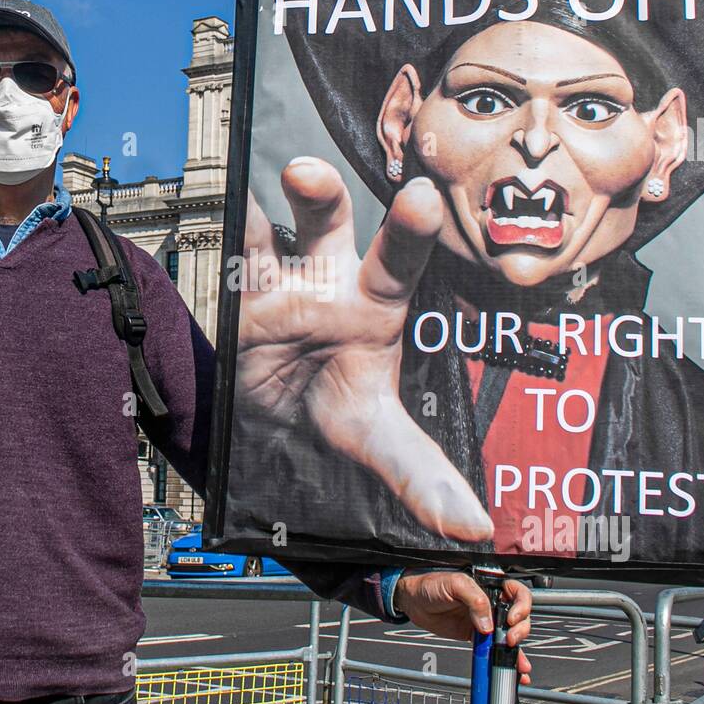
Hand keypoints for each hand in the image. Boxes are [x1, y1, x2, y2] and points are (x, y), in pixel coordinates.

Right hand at [236, 156, 491, 541]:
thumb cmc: (330, 410)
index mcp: (376, 308)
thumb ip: (421, 476)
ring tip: (293, 178)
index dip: (409, 233)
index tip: (422, 197)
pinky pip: (236, 253)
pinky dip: (232, 227)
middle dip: (328, 197)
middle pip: (337, 228)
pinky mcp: (242, 294)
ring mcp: (286, 281)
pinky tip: (230, 200)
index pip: (398, 264)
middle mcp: (333, 280)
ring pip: (285, 228)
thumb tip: (474, 528)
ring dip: (290, 202)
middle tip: (315, 174)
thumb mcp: (375, 439)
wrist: (267, 421)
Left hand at [393, 570, 532, 684]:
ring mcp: (486, 620)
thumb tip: (488, 624)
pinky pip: (494, 648)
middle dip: (520, 630)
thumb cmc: (431, 583)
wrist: (413, 600)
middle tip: (509, 640)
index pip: (517, 593)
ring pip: (510, 635)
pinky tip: (513, 669)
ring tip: (518, 663)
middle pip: (519, 616)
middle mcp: (492, 602)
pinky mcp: (476, 636)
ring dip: (518, 650)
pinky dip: (504, 659)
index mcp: (490, 585)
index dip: (521, 606)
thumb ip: (474, 599)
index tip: (512, 620)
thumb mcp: (454, 584)